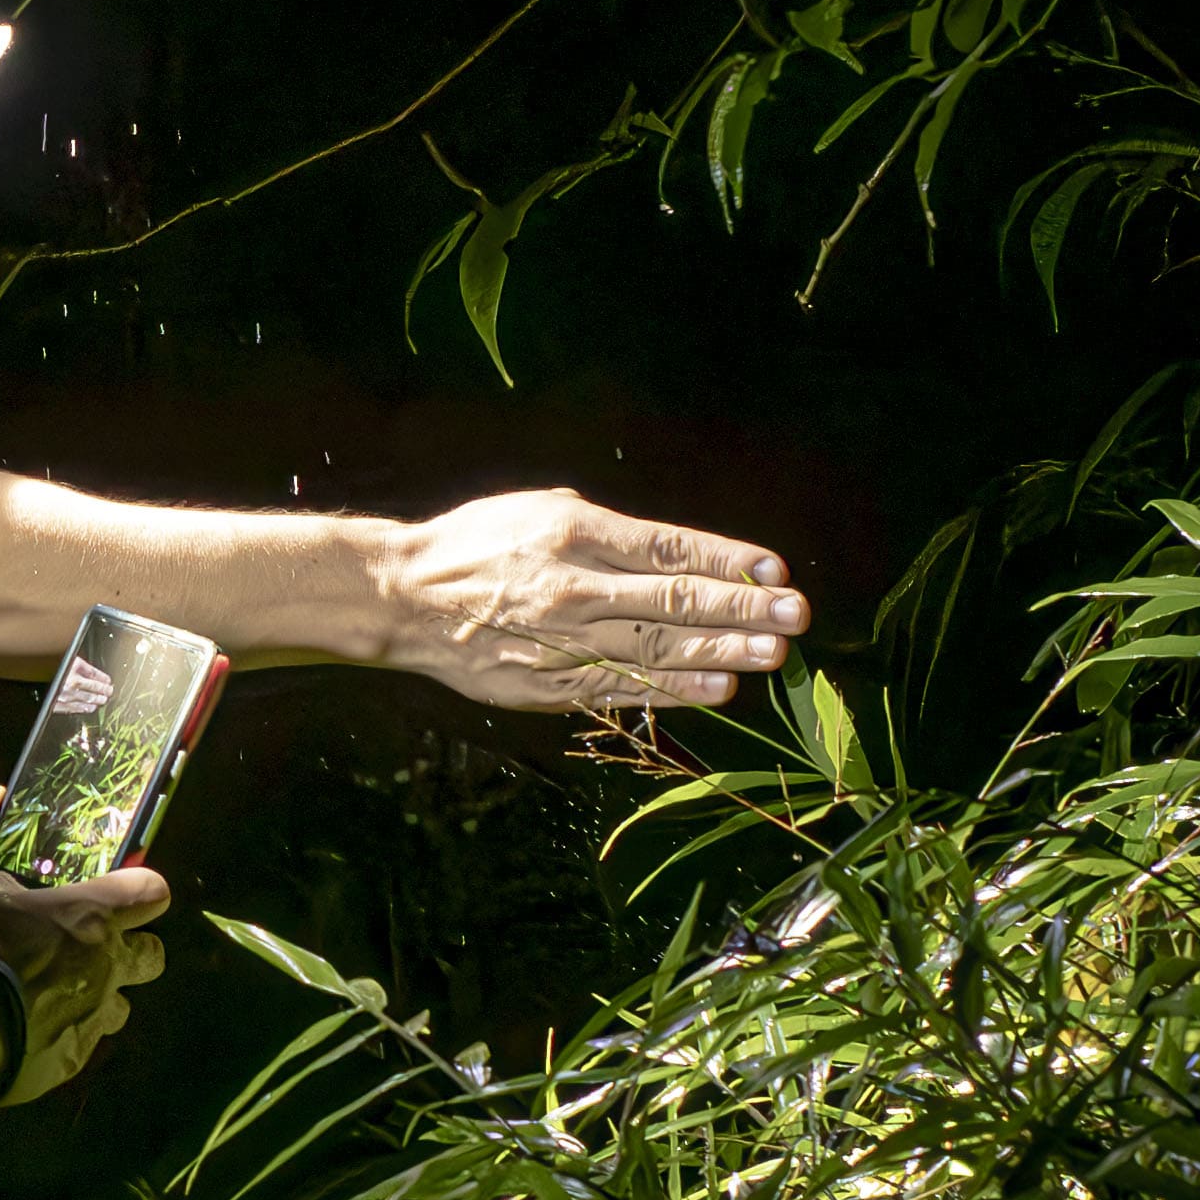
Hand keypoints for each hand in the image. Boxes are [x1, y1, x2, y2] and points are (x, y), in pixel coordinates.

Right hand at [0, 807, 169, 1099]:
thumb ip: (11, 890)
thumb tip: (15, 892)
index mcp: (92, 918)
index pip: (151, 894)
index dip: (139, 891)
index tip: (120, 892)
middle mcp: (107, 968)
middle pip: (153, 958)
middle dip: (132, 952)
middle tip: (95, 950)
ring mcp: (93, 1019)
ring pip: (118, 1008)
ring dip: (95, 1001)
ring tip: (55, 1000)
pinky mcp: (72, 1061)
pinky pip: (79, 1044)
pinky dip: (59, 1036)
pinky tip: (25, 1033)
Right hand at [370, 491, 807, 711]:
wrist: (403, 598)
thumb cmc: (476, 544)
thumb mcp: (539, 509)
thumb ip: (607, 530)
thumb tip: (677, 552)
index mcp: (572, 533)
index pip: (666, 547)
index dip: (726, 559)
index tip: (774, 568)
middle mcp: (572, 587)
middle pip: (674, 599)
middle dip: (743, 608)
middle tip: (796, 614)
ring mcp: (561, 641)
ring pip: (657, 648)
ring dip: (723, 652)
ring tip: (775, 654)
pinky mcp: (548, 685)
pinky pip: (624, 688)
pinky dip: (676, 690)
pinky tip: (720, 688)